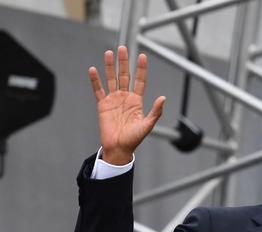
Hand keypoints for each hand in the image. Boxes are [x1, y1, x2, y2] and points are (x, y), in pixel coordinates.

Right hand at [88, 45, 164, 164]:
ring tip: (108, 53)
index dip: (141, 69)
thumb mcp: (147, 125)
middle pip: (124, 76)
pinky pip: (98, 90)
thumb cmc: (134, 139)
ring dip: (110, 66)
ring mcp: (113, 100)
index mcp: (137, 101)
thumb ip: (155, 111)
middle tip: (122, 48)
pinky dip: (95, 80)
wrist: (119, 148)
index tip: (142, 56)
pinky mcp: (102, 105)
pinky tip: (93, 69)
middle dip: (124, 62)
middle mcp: (125, 98)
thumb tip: (163, 98)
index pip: (140, 81)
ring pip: (111, 79)